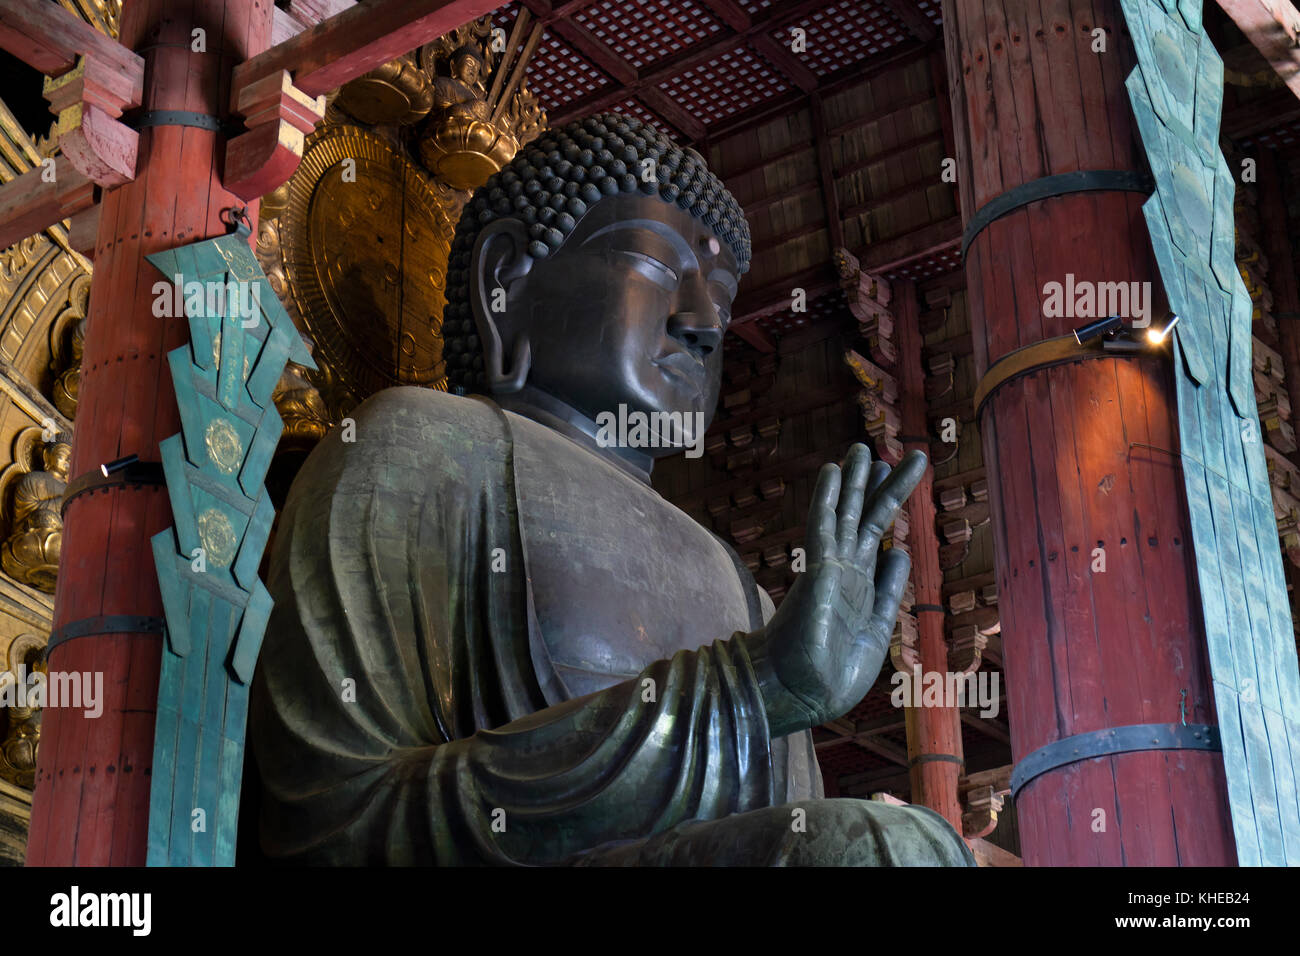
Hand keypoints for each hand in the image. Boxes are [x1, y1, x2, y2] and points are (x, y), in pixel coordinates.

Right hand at [746, 443, 926, 736]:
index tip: (894, 481)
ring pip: (846, 515)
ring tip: (864, 448)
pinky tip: (834, 470)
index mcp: (861, 589)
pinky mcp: (818, 570)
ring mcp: (830, 569)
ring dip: (855, 482)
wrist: (803, 693)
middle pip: (864, 520)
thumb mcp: (876, 630)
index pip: (876, 539)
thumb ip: (888, 590)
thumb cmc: (833, 675)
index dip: (887, 510)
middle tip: (885, 454)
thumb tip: (897, 551)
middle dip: (876, 487)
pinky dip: (828, 497)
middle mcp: (845, 573)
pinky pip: (824, 526)